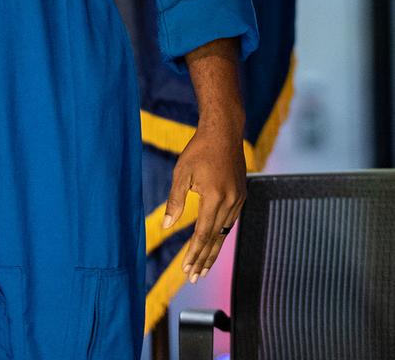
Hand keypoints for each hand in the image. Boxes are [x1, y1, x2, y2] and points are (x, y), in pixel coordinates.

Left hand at [161, 122, 246, 282]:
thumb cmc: (198, 150)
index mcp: (214, 197)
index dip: (194, 253)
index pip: (203, 233)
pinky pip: (230, 220)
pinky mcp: (241, 195)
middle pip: (215, 238)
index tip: (186, 270)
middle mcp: (230, 202)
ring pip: (225, 232)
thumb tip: (168, 226)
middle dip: (203, 259)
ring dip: (213, 250)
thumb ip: (175, 201)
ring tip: (203, 267)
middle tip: (194, 278)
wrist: (224, 131)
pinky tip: (214, 242)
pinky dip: (221, 234)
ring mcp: (238, 199)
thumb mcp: (181, 173)